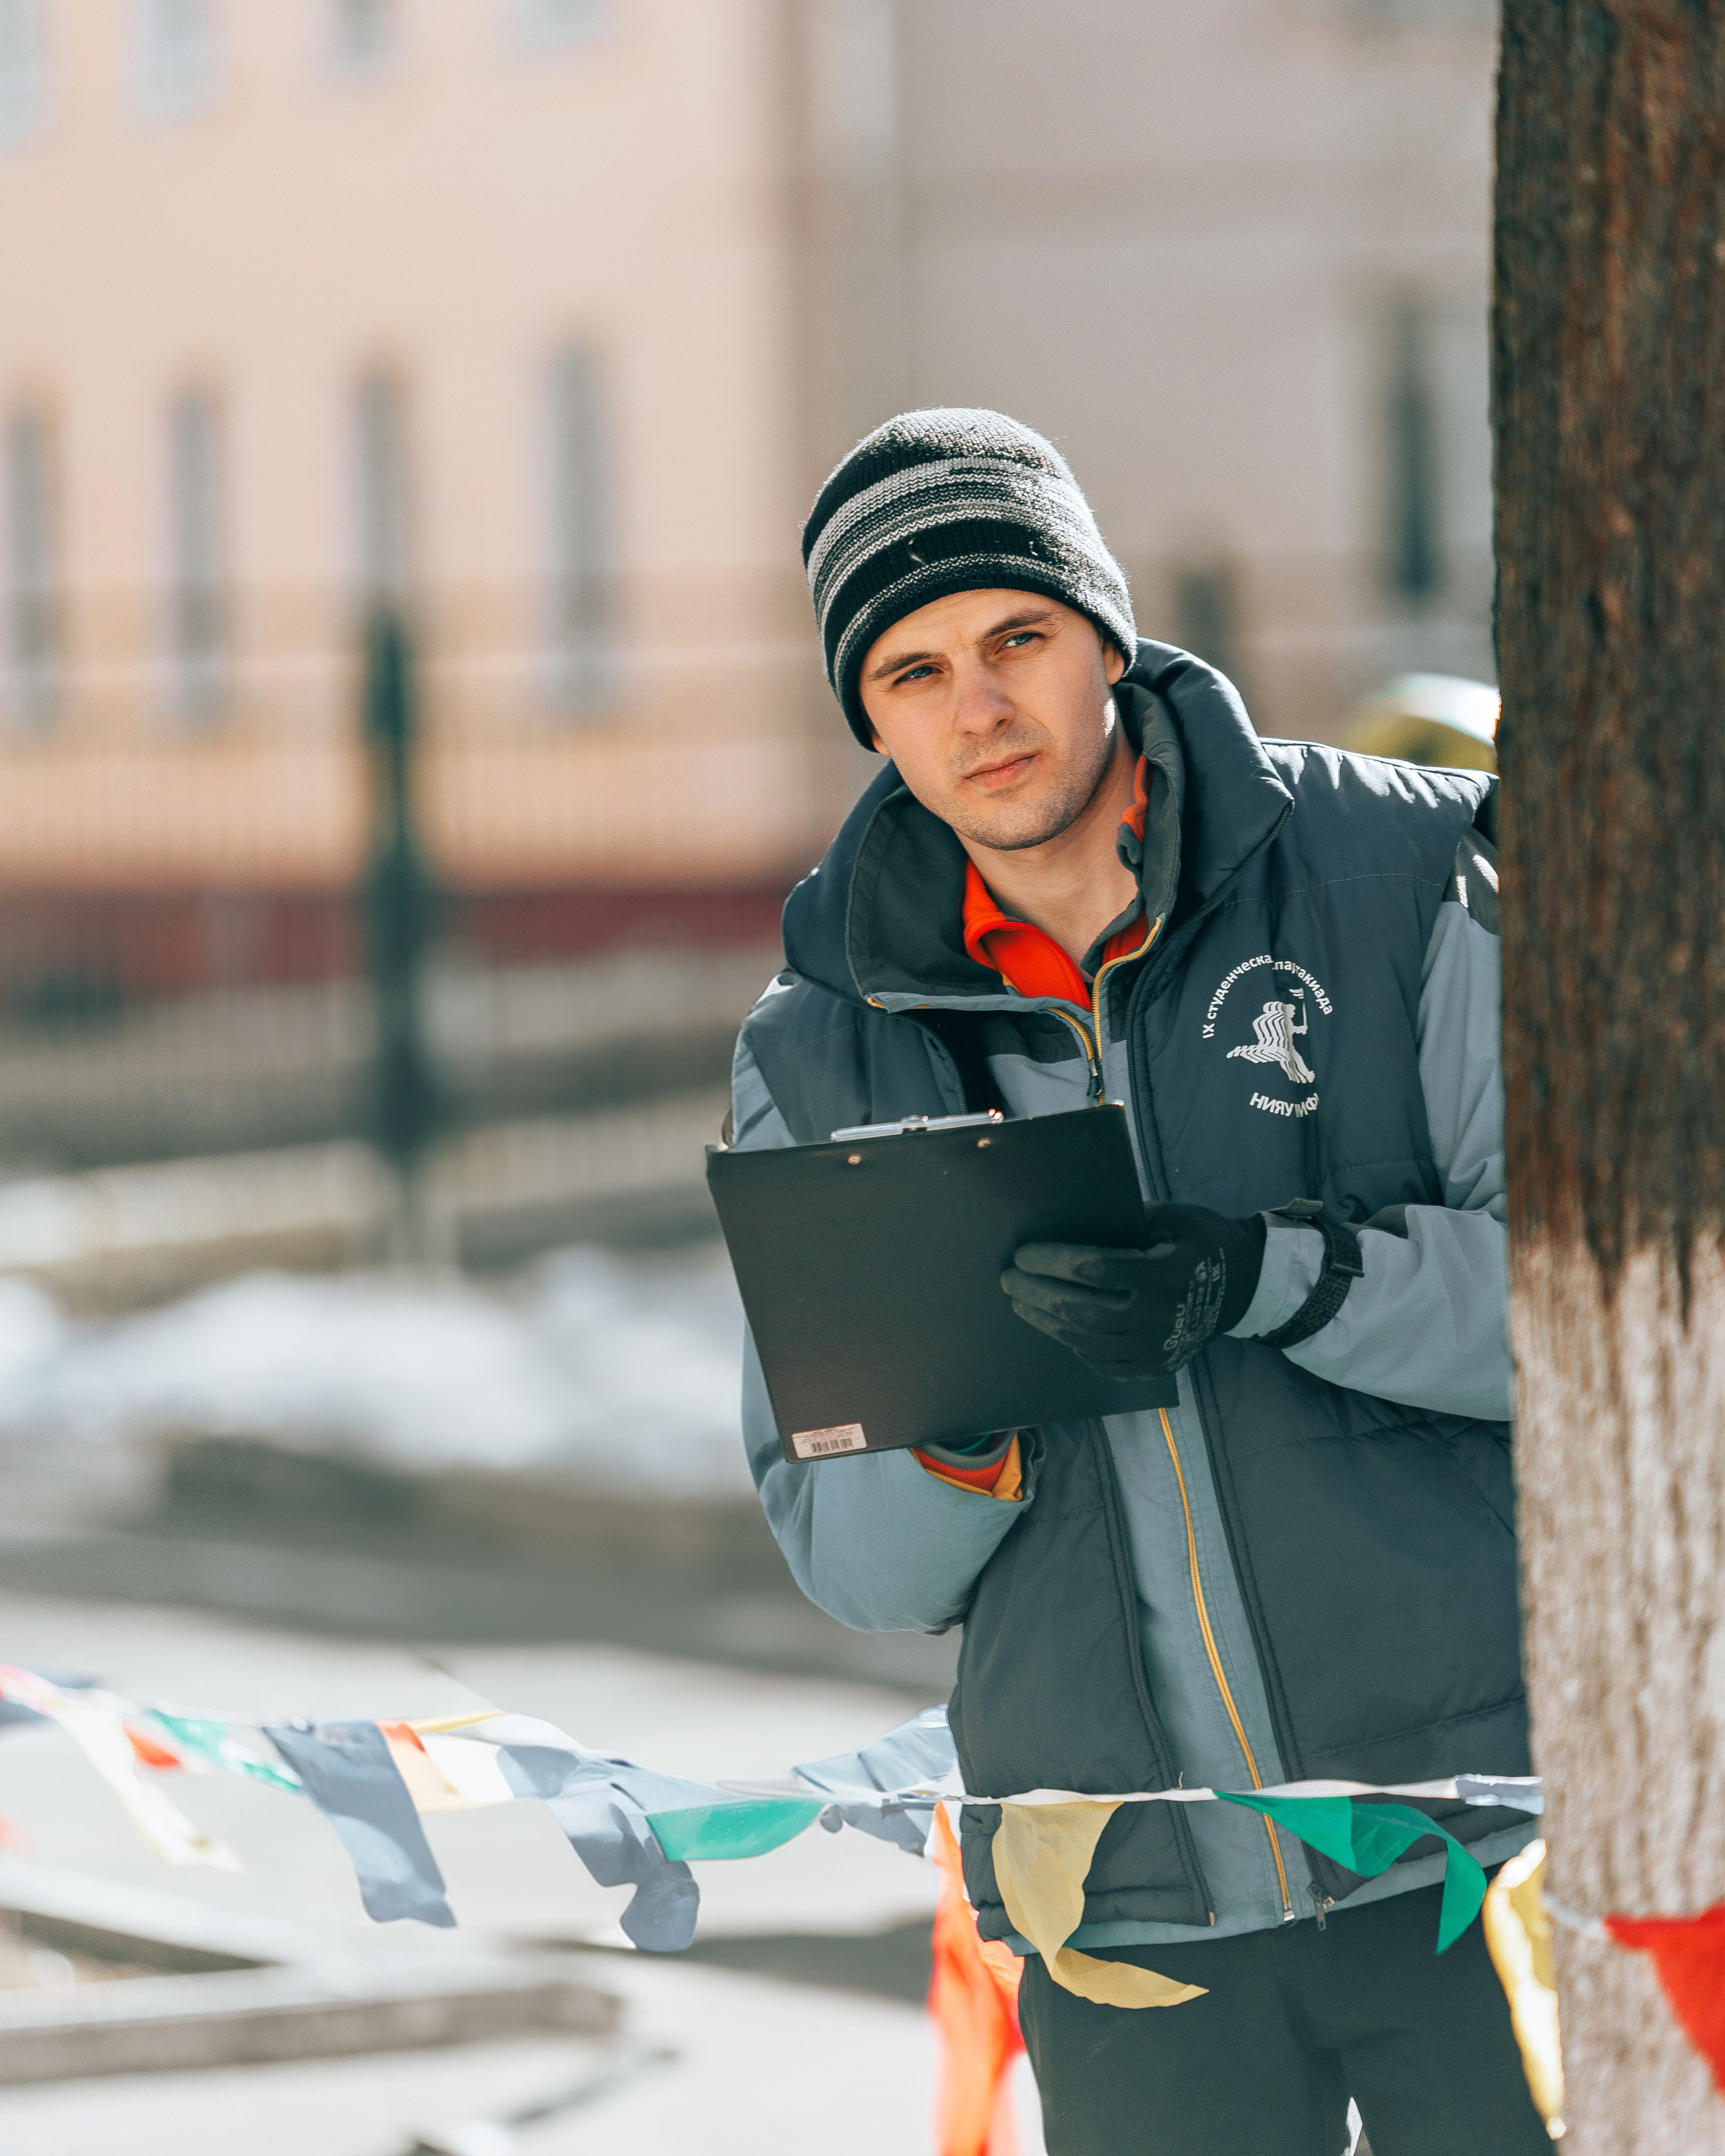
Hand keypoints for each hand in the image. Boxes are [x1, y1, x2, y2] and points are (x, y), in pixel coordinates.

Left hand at [1001, 1206, 1267, 1377]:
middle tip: (1008, 1280)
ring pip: (1086, 1341)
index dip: (1052, 1261)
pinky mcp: (1152, 1366)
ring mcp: (1154, 1348)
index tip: (1024, 1253)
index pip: (1094, 1269)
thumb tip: (1074, 1222)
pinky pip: (1101, 1361)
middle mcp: (1157, 1317)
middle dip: (1037, 1293)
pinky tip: (1053, 1325)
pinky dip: (1071, 1343)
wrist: (1244, 1287)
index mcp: (1163, 1274)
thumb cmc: (1203, 1243)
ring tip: (1020, 1302)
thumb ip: (1129, 1221)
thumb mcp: (1174, 1217)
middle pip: (1082, 1310)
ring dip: (1045, 1321)